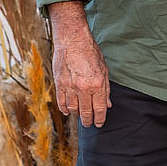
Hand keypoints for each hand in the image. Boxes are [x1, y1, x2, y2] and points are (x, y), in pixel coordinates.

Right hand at [48, 1, 111, 127]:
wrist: (72, 41)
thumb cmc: (90, 53)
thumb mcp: (104, 70)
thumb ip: (105, 89)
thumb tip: (107, 105)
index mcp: (97, 84)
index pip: (99, 109)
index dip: (100, 119)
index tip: (99, 124)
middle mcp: (83, 88)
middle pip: (85, 112)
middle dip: (88, 121)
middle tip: (89, 124)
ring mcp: (69, 87)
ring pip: (73, 109)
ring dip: (77, 115)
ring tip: (80, 116)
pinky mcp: (59, 84)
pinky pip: (61, 102)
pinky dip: (64, 109)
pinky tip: (68, 111)